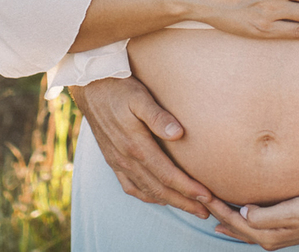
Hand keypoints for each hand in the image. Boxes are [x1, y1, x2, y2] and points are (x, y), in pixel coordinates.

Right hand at [69, 77, 212, 218]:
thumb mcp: (140, 96)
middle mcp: (126, 158)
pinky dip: (147, 196)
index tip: (207, 197)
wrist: (90, 86)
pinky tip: (158, 197)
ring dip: (169, 202)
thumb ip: (158, 116)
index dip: (188, 189)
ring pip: (146, 191)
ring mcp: (118, 161)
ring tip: (190, 207)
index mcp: (135, 146)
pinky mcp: (112, 160)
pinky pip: (130, 187)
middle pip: (159, 189)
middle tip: (206, 212)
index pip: (167, 175)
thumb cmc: (120, 88)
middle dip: (184, 202)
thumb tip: (179, 134)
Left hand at [208, 189, 298, 250]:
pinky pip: (254, 227)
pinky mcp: (283, 228)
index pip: (234, 220)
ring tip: (213, 214)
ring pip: (243, 229)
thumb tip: (242, 212)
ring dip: (227, 219)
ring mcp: (276, 235)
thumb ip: (266, 216)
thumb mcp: (292, 212)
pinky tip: (240, 217)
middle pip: (235, 226)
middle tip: (198, 196)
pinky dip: (240, 222)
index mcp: (268, 235)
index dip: (216, 206)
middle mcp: (269, 238)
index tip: (200, 191)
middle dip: (216, 212)